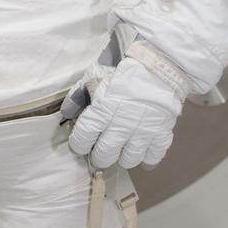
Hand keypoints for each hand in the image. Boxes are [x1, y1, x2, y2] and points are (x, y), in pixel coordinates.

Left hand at [63, 57, 183, 170]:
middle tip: (101, 150)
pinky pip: (153, 157)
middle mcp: (120, 127)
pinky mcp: (161, 134)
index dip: (79, 145)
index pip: (82, 140)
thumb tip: (67, 114)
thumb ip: (77, 96)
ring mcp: (142, 133)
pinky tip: (143, 155)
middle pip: (104, 156)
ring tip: (123, 149)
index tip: (82, 143)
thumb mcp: (94, 77)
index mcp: (101, 112)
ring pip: (128, 160)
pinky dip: (148, 160)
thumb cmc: (122, 72)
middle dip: (99, 155)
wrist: (158, 66)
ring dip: (123, 157)